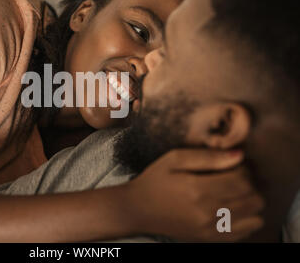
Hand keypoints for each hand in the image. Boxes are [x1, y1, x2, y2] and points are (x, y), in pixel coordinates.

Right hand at [125, 149, 264, 241]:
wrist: (137, 210)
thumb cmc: (154, 181)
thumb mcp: (174, 159)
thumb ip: (207, 157)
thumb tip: (239, 155)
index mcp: (198, 189)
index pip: (242, 180)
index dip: (243, 168)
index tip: (231, 164)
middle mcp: (208, 212)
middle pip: (253, 198)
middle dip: (249, 184)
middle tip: (233, 176)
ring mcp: (210, 229)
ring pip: (255, 217)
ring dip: (250, 202)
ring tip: (234, 193)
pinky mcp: (210, 238)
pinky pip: (245, 232)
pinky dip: (246, 219)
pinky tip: (231, 208)